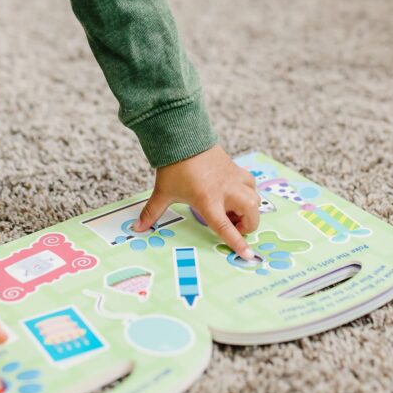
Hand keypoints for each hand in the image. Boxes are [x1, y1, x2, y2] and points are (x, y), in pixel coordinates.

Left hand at [134, 144, 259, 257]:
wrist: (183, 136)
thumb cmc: (174, 166)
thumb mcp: (162, 192)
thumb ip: (152, 212)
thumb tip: (137, 227)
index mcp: (207, 200)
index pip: (225, 226)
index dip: (237, 242)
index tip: (248, 255)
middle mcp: (225, 190)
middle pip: (251, 212)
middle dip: (248, 224)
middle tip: (234, 225)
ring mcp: (233, 178)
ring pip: (255, 196)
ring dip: (249, 208)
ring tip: (233, 210)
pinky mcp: (236, 168)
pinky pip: (250, 183)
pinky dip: (247, 191)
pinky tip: (234, 193)